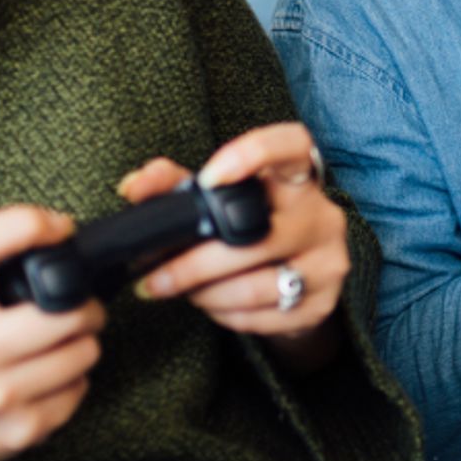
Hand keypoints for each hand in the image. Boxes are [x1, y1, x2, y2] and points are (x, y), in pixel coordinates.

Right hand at [0, 205, 104, 460]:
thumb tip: (61, 238)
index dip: (24, 224)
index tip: (58, 225)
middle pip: (61, 312)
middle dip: (85, 304)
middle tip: (79, 304)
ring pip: (82, 352)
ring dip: (83, 343)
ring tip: (62, 341)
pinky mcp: (18, 431)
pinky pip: (78, 390)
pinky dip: (74, 380)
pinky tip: (50, 377)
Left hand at [122, 123, 348, 363]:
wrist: (298, 280)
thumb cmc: (251, 226)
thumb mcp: (217, 199)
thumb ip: (174, 184)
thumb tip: (133, 187)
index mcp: (298, 174)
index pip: (291, 145)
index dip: (253, 155)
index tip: (209, 179)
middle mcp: (321, 213)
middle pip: (254, 235)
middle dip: (193, 262)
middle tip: (155, 275)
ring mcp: (327, 260)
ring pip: (256, 285)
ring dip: (205, 293)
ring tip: (183, 291)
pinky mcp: (322, 304)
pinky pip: (262, 316)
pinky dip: (226, 314)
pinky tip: (213, 305)